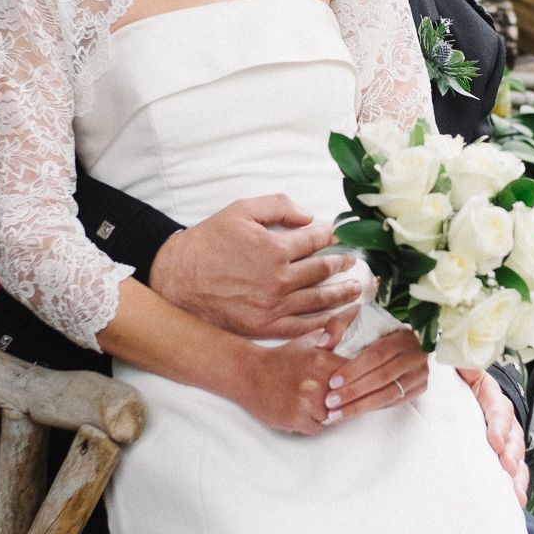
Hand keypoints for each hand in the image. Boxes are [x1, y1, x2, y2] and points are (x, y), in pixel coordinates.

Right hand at [148, 195, 366, 338]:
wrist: (178, 277)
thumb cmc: (209, 241)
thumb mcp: (242, 210)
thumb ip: (279, 206)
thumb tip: (309, 216)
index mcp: (275, 248)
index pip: (315, 241)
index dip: (329, 236)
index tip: (336, 236)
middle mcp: (279, 280)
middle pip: (322, 271)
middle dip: (341, 265)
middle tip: (353, 263)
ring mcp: (273, 306)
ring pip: (319, 300)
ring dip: (342, 295)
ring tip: (355, 289)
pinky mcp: (264, 327)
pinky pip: (302, 326)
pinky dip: (324, 323)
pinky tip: (336, 318)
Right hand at [231, 329, 346, 435]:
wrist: (249, 373)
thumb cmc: (279, 359)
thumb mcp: (307, 342)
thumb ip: (332, 341)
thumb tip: (353, 336)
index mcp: (324, 360)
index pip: (354, 378)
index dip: (351, 384)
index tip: (346, 386)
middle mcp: (318, 380)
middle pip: (344, 400)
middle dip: (336, 400)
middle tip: (324, 396)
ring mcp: (307, 401)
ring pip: (331, 416)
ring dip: (322, 414)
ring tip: (307, 403)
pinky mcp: (296, 418)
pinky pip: (316, 428)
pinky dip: (309, 424)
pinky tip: (299, 411)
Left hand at [323, 327, 429, 420]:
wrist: (405, 334)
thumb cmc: (377, 326)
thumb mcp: (359, 316)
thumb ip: (339, 325)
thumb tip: (323, 344)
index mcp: (402, 335)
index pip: (377, 355)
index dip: (354, 370)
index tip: (333, 382)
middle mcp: (416, 355)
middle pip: (382, 377)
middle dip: (354, 392)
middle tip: (330, 402)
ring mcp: (419, 373)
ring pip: (389, 394)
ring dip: (361, 406)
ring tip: (337, 413)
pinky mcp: (419, 387)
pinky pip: (395, 402)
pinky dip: (373, 408)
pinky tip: (353, 411)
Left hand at [460, 368, 528, 505]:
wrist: (461, 390)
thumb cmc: (458, 382)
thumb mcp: (460, 368)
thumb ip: (461, 364)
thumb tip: (462, 360)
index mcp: (490, 395)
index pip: (498, 408)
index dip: (498, 424)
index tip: (494, 441)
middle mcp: (503, 417)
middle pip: (513, 436)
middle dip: (511, 453)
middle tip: (506, 468)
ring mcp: (506, 437)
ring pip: (516, 456)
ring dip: (516, 475)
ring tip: (514, 493)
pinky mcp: (502, 455)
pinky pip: (514, 471)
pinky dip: (515, 486)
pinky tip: (515, 501)